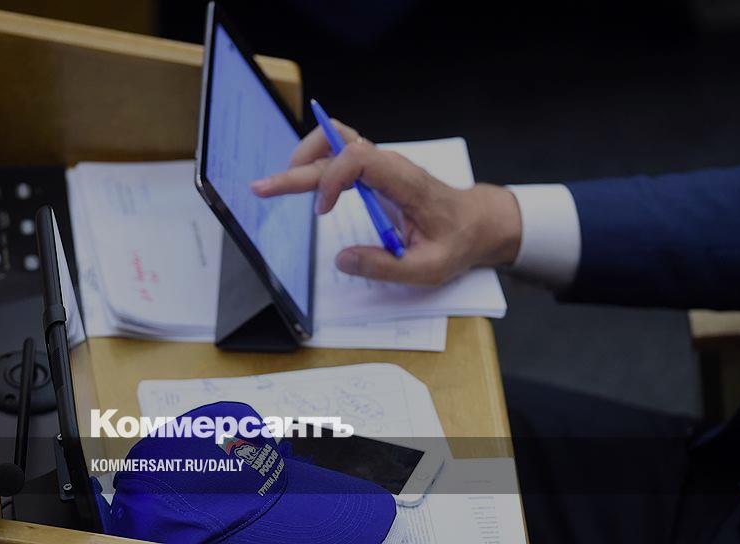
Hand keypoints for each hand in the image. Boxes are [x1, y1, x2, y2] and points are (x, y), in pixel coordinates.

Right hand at [251, 121, 522, 285]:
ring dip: (304, 158)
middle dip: (297, 167)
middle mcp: (390, 166)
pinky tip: (299, 181)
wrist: (477, 222)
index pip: (359, 158)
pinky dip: (315, 163)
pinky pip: (340, 155)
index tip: (321, 212)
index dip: (331, 179)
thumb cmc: (457, 242)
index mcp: (406, 182)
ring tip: (279, 184)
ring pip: (335, 141)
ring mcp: (381, 166)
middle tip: (262, 188)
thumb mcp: (429, 268)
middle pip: (337, 146)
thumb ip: (385, 266)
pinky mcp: (375, 173)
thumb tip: (342, 260)